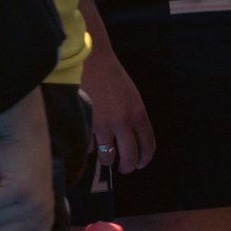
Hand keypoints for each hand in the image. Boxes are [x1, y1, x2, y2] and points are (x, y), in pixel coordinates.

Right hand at [81, 42, 155, 175]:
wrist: (91, 62)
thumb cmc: (113, 77)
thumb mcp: (132, 97)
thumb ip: (133, 118)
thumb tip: (129, 140)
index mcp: (138, 114)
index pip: (147, 144)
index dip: (145, 157)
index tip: (142, 163)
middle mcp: (122, 122)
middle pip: (129, 156)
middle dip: (128, 166)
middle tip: (125, 168)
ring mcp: (102, 126)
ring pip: (107, 156)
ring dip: (108, 160)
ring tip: (107, 159)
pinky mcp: (84, 126)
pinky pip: (88, 147)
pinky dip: (89, 148)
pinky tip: (90, 144)